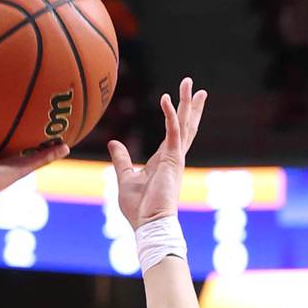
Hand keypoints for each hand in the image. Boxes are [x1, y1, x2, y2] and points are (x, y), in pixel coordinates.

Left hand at [108, 76, 207, 229]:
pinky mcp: (172, 160)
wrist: (148, 224)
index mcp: (164, 160)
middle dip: (189, 104)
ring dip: (186, 103)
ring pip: (184, 124)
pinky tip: (166, 99)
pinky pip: (173, 132)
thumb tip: (113, 143)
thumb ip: (122, 159)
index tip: (179, 100)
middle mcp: (173, 156)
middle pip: (185, 124)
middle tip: (193, 85)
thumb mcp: (125, 177)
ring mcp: (175, 157)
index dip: (177, 115)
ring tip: (190, 84)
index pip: (174, 132)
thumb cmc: (139, 207)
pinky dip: (170, 115)